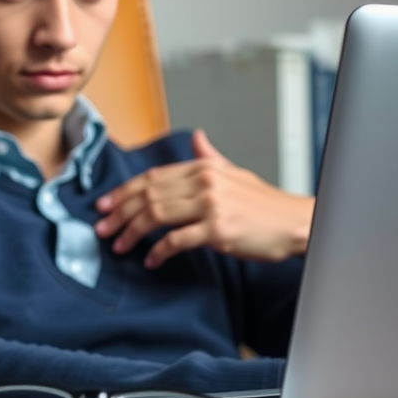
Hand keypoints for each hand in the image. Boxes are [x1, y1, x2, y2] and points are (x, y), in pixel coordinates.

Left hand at [94, 130, 314, 268]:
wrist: (295, 224)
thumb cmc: (265, 204)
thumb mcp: (235, 173)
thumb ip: (210, 157)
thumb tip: (196, 137)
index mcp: (204, 167)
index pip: (153, 177)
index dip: (124, 191)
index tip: (106, 204)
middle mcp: (204, 182)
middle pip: (148, 195)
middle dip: (119, 212)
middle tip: (102, 227)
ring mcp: (210, 205)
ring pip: (155, 216)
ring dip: (131, 232)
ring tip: (119, 246)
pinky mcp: (217, 230)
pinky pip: (176, 241)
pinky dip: (158, 252)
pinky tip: (150, 260)